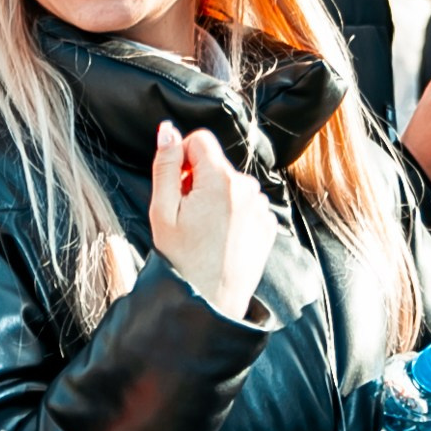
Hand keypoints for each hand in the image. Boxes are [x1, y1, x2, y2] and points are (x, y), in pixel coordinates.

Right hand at [148, 121, 274, 321]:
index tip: (178, 186)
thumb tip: (168, 130)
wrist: (210, 300)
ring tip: (204, 230)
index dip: (182, 158)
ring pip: (231, 184)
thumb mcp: (163, 210)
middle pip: (215, 164)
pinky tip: (221, 239)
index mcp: (220, 180)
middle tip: (187, 216)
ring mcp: (261, 207)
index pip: (200, 139)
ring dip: (216, 198)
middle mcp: (247, 188)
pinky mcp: (267, 224)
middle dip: (198, 180)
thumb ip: (166, 164)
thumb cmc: (182, 260)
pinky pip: (246, 204)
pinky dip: (233, 214)